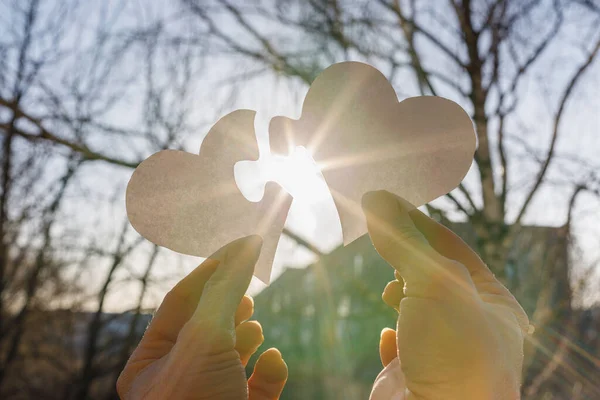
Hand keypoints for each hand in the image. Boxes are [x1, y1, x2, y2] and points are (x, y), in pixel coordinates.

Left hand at [117, 236, 286, 399]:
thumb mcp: (204, 338)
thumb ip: (224, 291)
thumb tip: (244, 247)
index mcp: (151, 365)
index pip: (180, 303)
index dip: (212, 270)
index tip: (240, 246)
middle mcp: (179, 382)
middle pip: (207, 327)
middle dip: (230, 303)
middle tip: (248, 286)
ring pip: (232, 356)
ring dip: (246, 335)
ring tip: (253, 324)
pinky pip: (258, 387)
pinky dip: (268, 370)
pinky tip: (272, 361)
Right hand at [363, 191, 529, 399]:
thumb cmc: (455, 351)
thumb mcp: (434, 282)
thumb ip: (404, 241)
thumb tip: (375, 199)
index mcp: (494, 302)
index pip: (453, 246)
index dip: (417, 221)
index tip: (384, 201)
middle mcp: (472, 326)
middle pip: (434, 274)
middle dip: (407, 254)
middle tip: (380, 234)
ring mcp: (441, 351)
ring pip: (417, 308)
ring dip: (401, 291)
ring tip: (390, 287)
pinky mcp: (411, 374)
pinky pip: (401, 346)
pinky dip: (391, 331)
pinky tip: (386, 328)